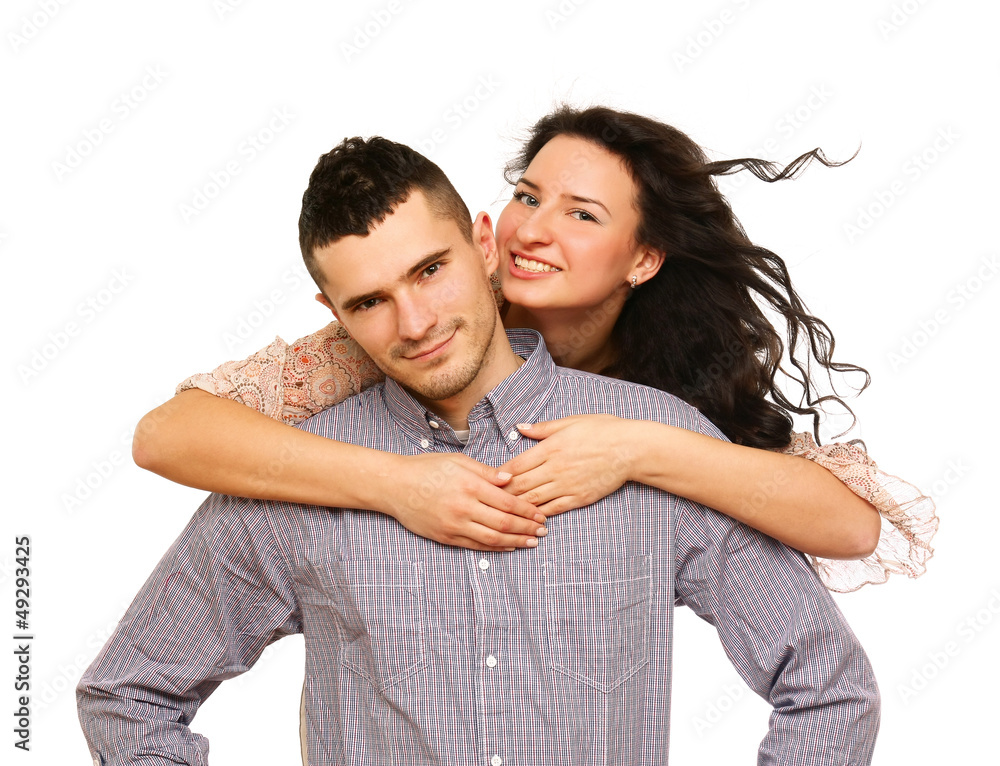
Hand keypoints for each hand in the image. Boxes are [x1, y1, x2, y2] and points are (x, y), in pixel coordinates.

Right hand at [381, 452, 547, 551]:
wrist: (394, 486)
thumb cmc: (426, 468)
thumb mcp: (457, 461)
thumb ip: (486, 472)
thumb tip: (511, 479)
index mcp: (469, 485)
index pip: (507, 501)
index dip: (527, 510)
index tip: (540, 513)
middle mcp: (463, 507)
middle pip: (504, 523)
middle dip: (527, 528)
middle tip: (543, 530)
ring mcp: (454, 525)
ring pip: (492, 538)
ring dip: (516, 541)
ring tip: (531, 541)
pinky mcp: (446, 537)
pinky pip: (476, 546)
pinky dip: (495, 547)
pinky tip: (509, 546)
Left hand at [500, 415, 635, 514]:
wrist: (630, 448)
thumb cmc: (602, 430)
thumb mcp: (570, 421)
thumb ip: (542, 428)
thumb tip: (520, 427)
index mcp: (550, 448)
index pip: (516, 464)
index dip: (499, 474)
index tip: (488, 480)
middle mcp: (555, 468)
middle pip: (520, 485)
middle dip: (502, 494)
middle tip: (488, 500)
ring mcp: (567, 485)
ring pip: (534, 499)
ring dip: (517, 507)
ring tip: (502, 512)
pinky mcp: (579, 497)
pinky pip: (553, 508)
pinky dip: (539, 514)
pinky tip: (529, 518)